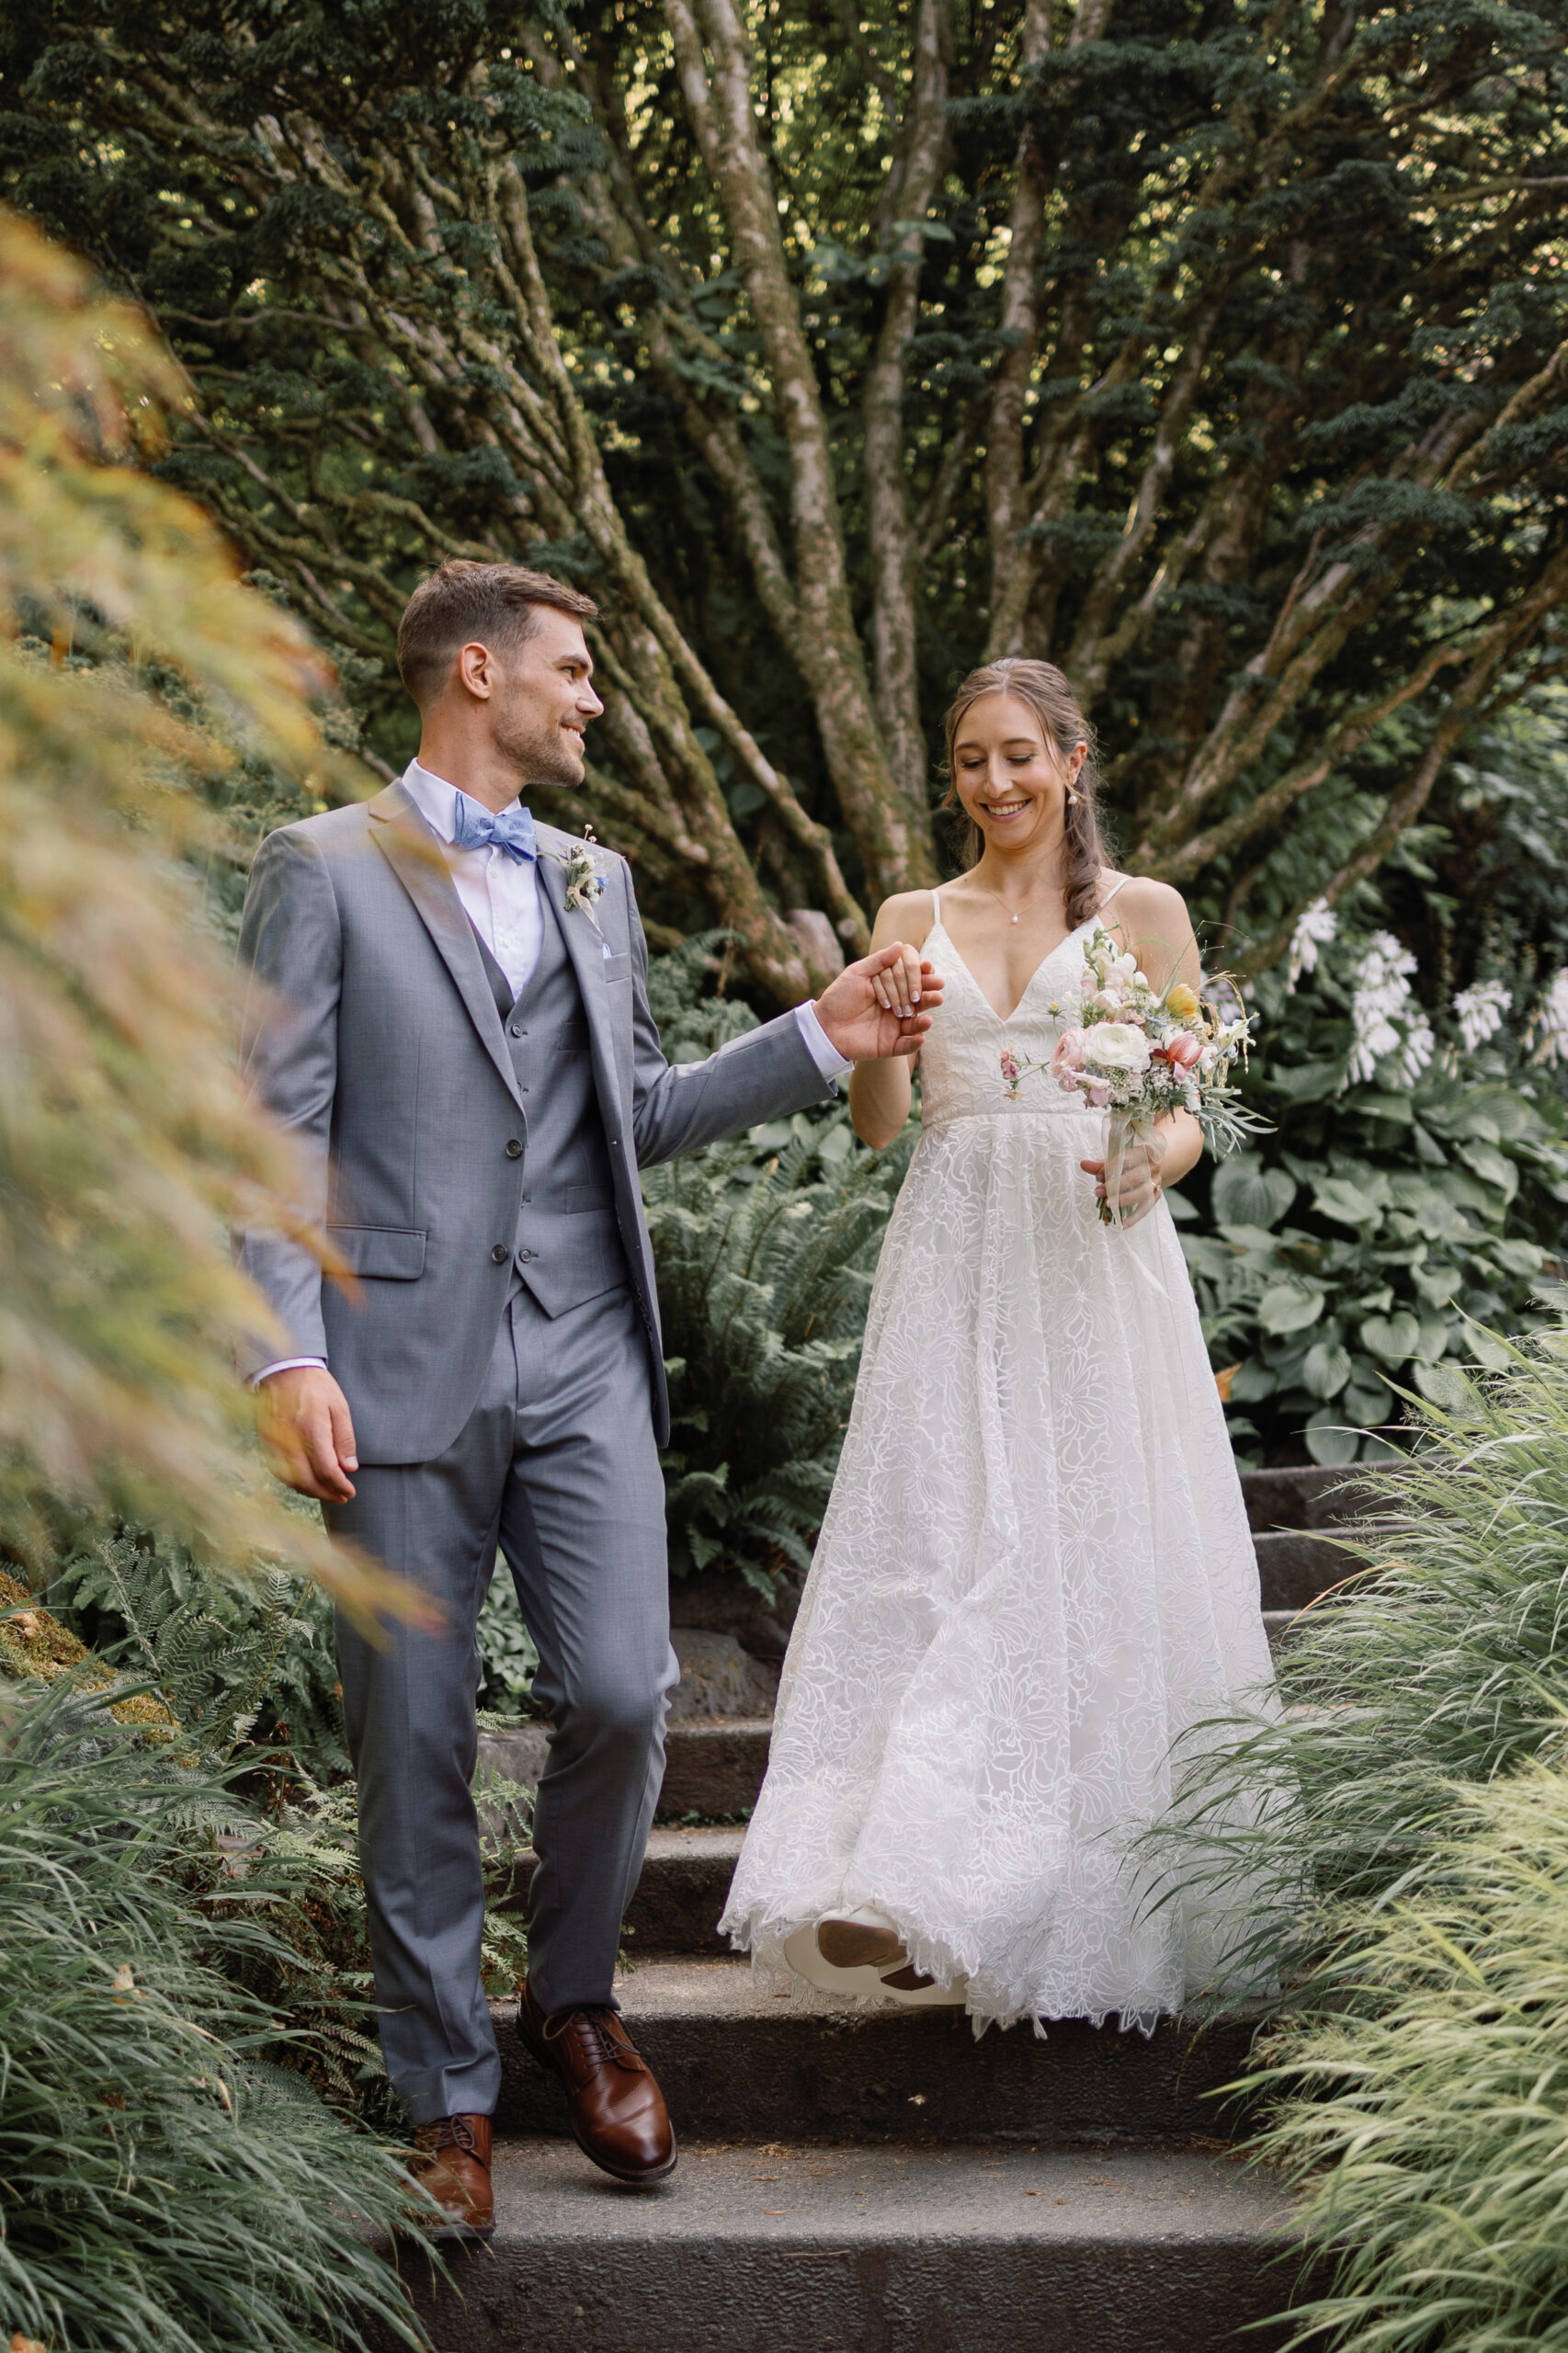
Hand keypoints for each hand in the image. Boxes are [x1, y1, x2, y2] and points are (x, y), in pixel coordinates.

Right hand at [256, 1365, 358, 1502]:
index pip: (327, 1470)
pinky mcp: (265, 1440)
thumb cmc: (316, 1386)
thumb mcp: (339, 1406)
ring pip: (290, 1479)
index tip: (350, 1491)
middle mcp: (291, 1438)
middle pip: (307, 1480)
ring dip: (309, 1491)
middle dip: (326, 1494)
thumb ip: (344, 1439)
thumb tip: (349, 1468)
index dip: (340, 1486)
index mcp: (313, 1429)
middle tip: (341, 1497)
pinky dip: (292, 1481)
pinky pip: (276, 1469)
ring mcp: (275, 1441)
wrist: (284, 1368)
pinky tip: (305, 1481)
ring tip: (326, 1492)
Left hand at [815, 942, 944, 1062]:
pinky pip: (906, 1046)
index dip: (921, 974)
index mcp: (890, 987)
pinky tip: (920, 1037)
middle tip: (937, 989)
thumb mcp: (856, 974)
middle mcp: (897, 1005)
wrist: (823, 1026)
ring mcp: (895, 1026)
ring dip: (924, 1018)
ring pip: (916, 1022)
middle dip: (928, 994)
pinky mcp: (890, 1045)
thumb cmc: (838, 998)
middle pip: (918, 999)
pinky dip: (914, 1043)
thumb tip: (900, 944)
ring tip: (929, 1015)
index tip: (928, 968)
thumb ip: (879, 961)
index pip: (911, 979)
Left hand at [1080, 1145, 1162, 1228]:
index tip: (1098, 1176)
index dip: (1111, 1168)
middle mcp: (1153, 1166)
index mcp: (1144, 1151)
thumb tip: (1083, 1164)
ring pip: (1142, 1193)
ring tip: (1108, 1204)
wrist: (1153, 1164)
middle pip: (1135, 1177)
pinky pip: (1145, 1208)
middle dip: (1115, 1186)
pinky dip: (1134, 1218)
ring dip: (1124, 1200)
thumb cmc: (1131, 1160)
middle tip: (1098, 1192)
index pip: (1127, 1159)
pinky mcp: (1156, 1195)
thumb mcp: (1118, 1158)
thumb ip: (1101, 1164)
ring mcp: (1156, 1182)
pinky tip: (1121, 1224)